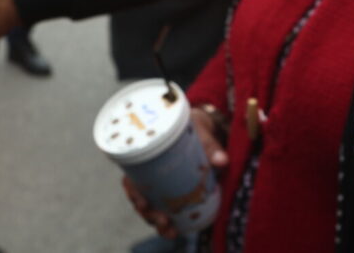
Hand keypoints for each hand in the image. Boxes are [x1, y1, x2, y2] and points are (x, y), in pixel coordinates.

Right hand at [122, 107, 227, 238]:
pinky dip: (167, 220)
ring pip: (150, 205)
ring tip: (169, 231)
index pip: (131, 175)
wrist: (204, 124)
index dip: (133, 191)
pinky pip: (164, 207)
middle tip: (162, 220)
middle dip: (147, 212)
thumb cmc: (195, 123)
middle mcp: (149, 169)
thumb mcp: (200, 129)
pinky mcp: (172, 189)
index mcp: (147, 151)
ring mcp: (160, 181)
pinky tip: (175, 230)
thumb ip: (211, 144)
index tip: (142, 202)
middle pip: (139, 195)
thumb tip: (222, 161)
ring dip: (156, 221)